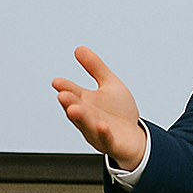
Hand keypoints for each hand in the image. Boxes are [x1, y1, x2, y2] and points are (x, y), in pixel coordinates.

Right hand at [52, 46, 146, 169]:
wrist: (134, 137)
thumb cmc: (119, 112)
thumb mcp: (110, 84)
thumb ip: (96, 68)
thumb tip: (79, 48)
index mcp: (86, 102)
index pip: (73, 93)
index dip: (66, 88)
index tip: (57, 82)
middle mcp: (88, 117)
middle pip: (77, 109)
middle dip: (69, 103)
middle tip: (63, 95)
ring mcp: (98, 132)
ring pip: (87, 125)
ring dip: (80, 118)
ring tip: (74, 109)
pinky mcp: (111, 143)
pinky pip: (107, 140)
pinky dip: (103, 133)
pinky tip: (102, 126)